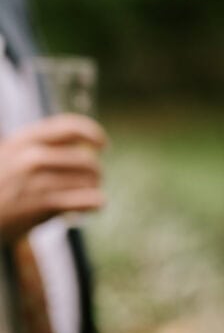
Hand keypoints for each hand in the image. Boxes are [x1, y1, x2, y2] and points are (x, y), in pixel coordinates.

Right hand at [0, 114, 106, 239]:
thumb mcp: (10, 157)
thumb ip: (40, 149)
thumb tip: (80, 150)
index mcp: (25, 140)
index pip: (68, 127)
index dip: (92, 133)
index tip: (103, 144)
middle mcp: (32, 156)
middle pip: (85, 159)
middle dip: (96, 171)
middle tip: (96, 180)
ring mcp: (37, 180)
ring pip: (87, 180)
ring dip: (94, 188)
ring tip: (91, 196)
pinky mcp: (42, 204)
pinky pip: (84, 200)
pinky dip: (95, 202)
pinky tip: (96, 205)